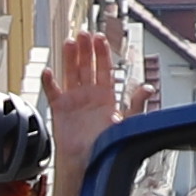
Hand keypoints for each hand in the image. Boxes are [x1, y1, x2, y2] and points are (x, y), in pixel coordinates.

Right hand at [45, 24, 126, 164]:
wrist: (88, 162)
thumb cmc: (108, 145)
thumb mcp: (127, 123)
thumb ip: (137, 104)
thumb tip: (148, 87)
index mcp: (106, 96)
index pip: (104, 69)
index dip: (102, 53)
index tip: (100, 38)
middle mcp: (89, 94)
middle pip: (86, 66)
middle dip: (85, 49)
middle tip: (83, 34)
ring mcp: (74, 100)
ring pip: (70, 73)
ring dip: (69, 58)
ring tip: (69, 42)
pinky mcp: (60, 109)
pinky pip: (53, 91)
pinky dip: (49, 81)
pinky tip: (48, 71)